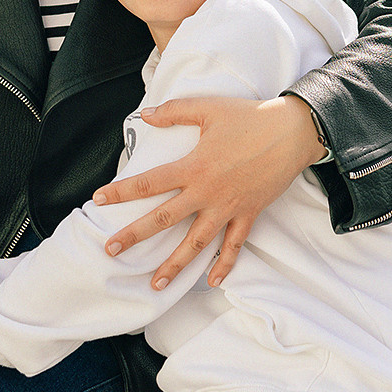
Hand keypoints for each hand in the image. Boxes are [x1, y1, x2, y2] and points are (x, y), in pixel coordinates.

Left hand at [93, 95, 321, 289]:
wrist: (293, 132)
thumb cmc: (250, 117)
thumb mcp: (209, 108)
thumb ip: (174, 112)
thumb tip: (144, 116)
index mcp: (194, 166)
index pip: (149, 183)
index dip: (121, 192)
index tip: (98, 200)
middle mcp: (207, 192)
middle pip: (165, 219)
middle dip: (135, 236)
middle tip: (111, 251)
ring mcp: (228, 207)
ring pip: (196, 243)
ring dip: (174, 264)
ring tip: (156, 283)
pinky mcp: (248, 214)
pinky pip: (234, 245)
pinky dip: (224, 264)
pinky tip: (212, 281)